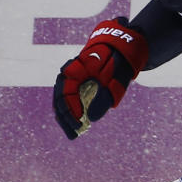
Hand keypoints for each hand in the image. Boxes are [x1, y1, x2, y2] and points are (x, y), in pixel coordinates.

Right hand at [53, 18, 148, 139]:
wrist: (122, 47)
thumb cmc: (118, 61)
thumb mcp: (115, 77)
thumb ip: (104, 96)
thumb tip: (92, 119)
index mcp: (74, 69)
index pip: (66, 93)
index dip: (72, 109)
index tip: (81, 122)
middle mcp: (68, 74)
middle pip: (60, 99)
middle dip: (66, 119)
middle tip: (74, 134)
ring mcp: (71, 79)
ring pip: (62, 101)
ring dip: (66, 118)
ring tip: (73, 134)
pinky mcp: (76, 84)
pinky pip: (69, 99)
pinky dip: (71, 112)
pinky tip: (76, 125)